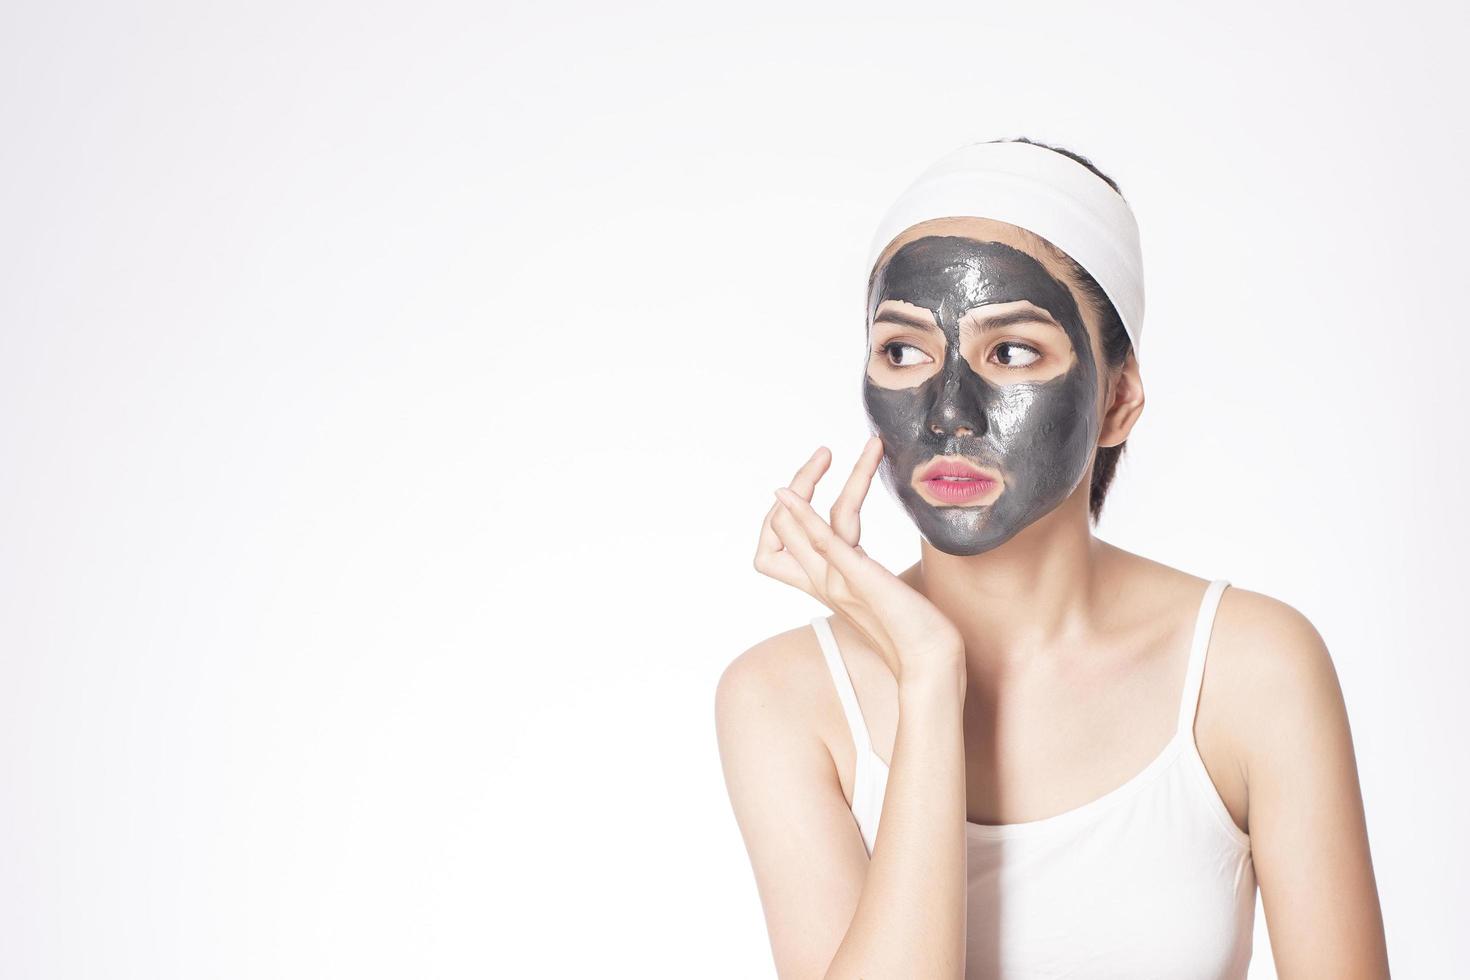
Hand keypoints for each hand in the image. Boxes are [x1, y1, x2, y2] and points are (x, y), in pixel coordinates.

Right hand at [754, 436, 963, 682]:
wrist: (932, 663)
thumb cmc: (916, 629)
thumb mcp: (881, 590)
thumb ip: (864, 569)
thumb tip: (866, 550)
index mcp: (825, 585)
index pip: (778, 547)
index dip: (784, 514)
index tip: (807, 488)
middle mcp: (822, 583)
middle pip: (782, 528)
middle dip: (798, 484)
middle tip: (821, 455)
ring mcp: (835, 581)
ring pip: (801, 525)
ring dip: (811, 479)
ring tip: (837, 450)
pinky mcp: (856, 579)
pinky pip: (821, 540)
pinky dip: (802, 513)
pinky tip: (790, 492)